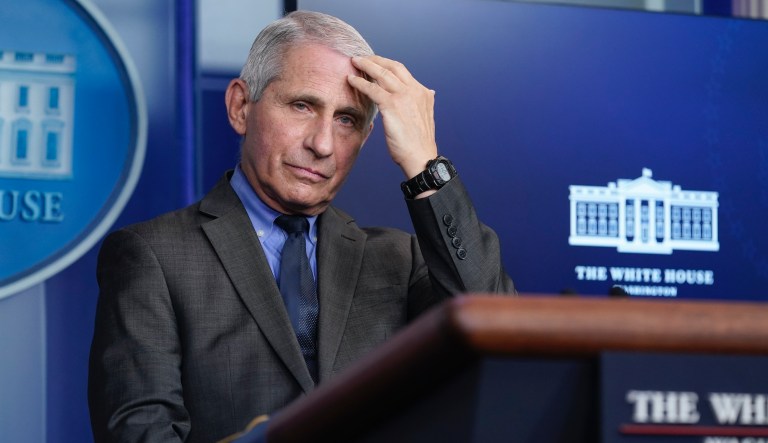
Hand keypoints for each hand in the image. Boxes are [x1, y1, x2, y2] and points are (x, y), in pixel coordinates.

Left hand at [348, 55, 437, 178]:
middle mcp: (415, 91)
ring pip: (381, 74)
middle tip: (362, 58)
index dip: (386, 65)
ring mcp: (404, 96)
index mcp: (423, 93)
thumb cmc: (419, 143)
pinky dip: (360, 82)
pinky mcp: (392, 105)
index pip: (402, 72)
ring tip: (354, 62)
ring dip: (366, 65)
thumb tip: (430, 92)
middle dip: (376, 59)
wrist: (421, 157)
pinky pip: (372, 89)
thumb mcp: (426, 117)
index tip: (375, 63)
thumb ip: (423, 102)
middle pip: (392, 67)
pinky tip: (351, 79)